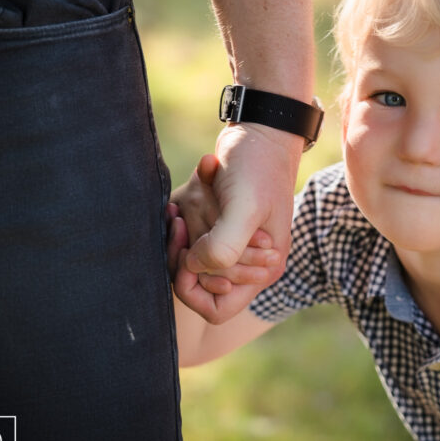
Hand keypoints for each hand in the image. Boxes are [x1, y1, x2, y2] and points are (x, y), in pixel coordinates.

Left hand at [180, 124, 298, 321]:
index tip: (187, 256)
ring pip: (189, 263)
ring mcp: (231, 243)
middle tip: (179, 223)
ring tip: (176, 211)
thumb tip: (193, 267)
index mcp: (262, 269)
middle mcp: (246, 262)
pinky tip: (178, 202)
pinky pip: (187, 239)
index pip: (216, 308)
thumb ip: (224, 247)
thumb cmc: (258, 168)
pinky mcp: (217, 224)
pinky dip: (180, 221)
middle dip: (183, 257)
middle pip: (198, 285)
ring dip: (179, 239)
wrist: (259, 132)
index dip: (195, 290)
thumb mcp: (245, 208)